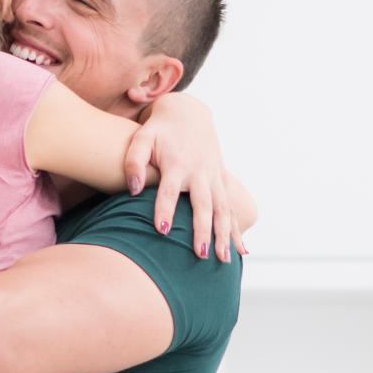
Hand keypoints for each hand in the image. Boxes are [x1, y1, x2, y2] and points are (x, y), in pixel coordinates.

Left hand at [123, 94, 246, 262]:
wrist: (188, 113)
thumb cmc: (159, 130)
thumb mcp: (141, 138)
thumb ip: (133, 162)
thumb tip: (132, 189)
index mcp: (177, 162)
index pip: (170, 190)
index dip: (165, 209)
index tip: (162, 230)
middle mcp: (198, 170)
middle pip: (203, 204)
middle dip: (203, 230)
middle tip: (201, 255)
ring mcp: (213, 175)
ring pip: (221, 208)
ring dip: (223, 234)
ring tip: (222, 260)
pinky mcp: (222, 179)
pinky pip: (230, 207)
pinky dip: (235, 228)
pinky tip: (240, 250)